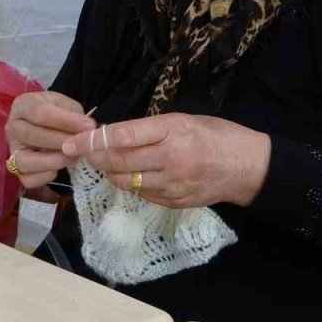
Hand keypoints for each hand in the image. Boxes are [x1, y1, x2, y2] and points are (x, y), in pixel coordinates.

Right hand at [5, 91, 96, 188]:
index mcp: (22, 106)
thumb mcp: (66, 105)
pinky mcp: (18, 170)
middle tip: (82, 143)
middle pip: (31, 135)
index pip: (39, 112)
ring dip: (53, 160)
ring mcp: (13, 150)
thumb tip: (87, 129)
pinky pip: (28, 179)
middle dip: (61, 141)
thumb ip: (75, 114)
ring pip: (25, 161)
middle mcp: (12, 127)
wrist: (48, 126)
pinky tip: (60, 167)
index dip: (65, 120)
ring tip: (73, 157)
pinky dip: (46, 176)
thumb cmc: (57, 113)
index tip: (88, 126)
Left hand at [62, 113, 270, 207]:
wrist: (249, 167)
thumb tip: (113, 134)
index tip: (72, 143)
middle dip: (94, 158)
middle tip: (82, 152)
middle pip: (118, 162)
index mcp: (172, 131)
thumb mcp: (184, 120)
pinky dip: (130, 184)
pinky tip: (132, 175)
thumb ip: (150, 129)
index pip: (122, 137)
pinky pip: (141, 194)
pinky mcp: (175, 201)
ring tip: (106, 162)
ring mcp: (172, 184)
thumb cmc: (216, 135)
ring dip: (110, 172)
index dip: (92, 141)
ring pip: (125, 181)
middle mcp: (170, 159)